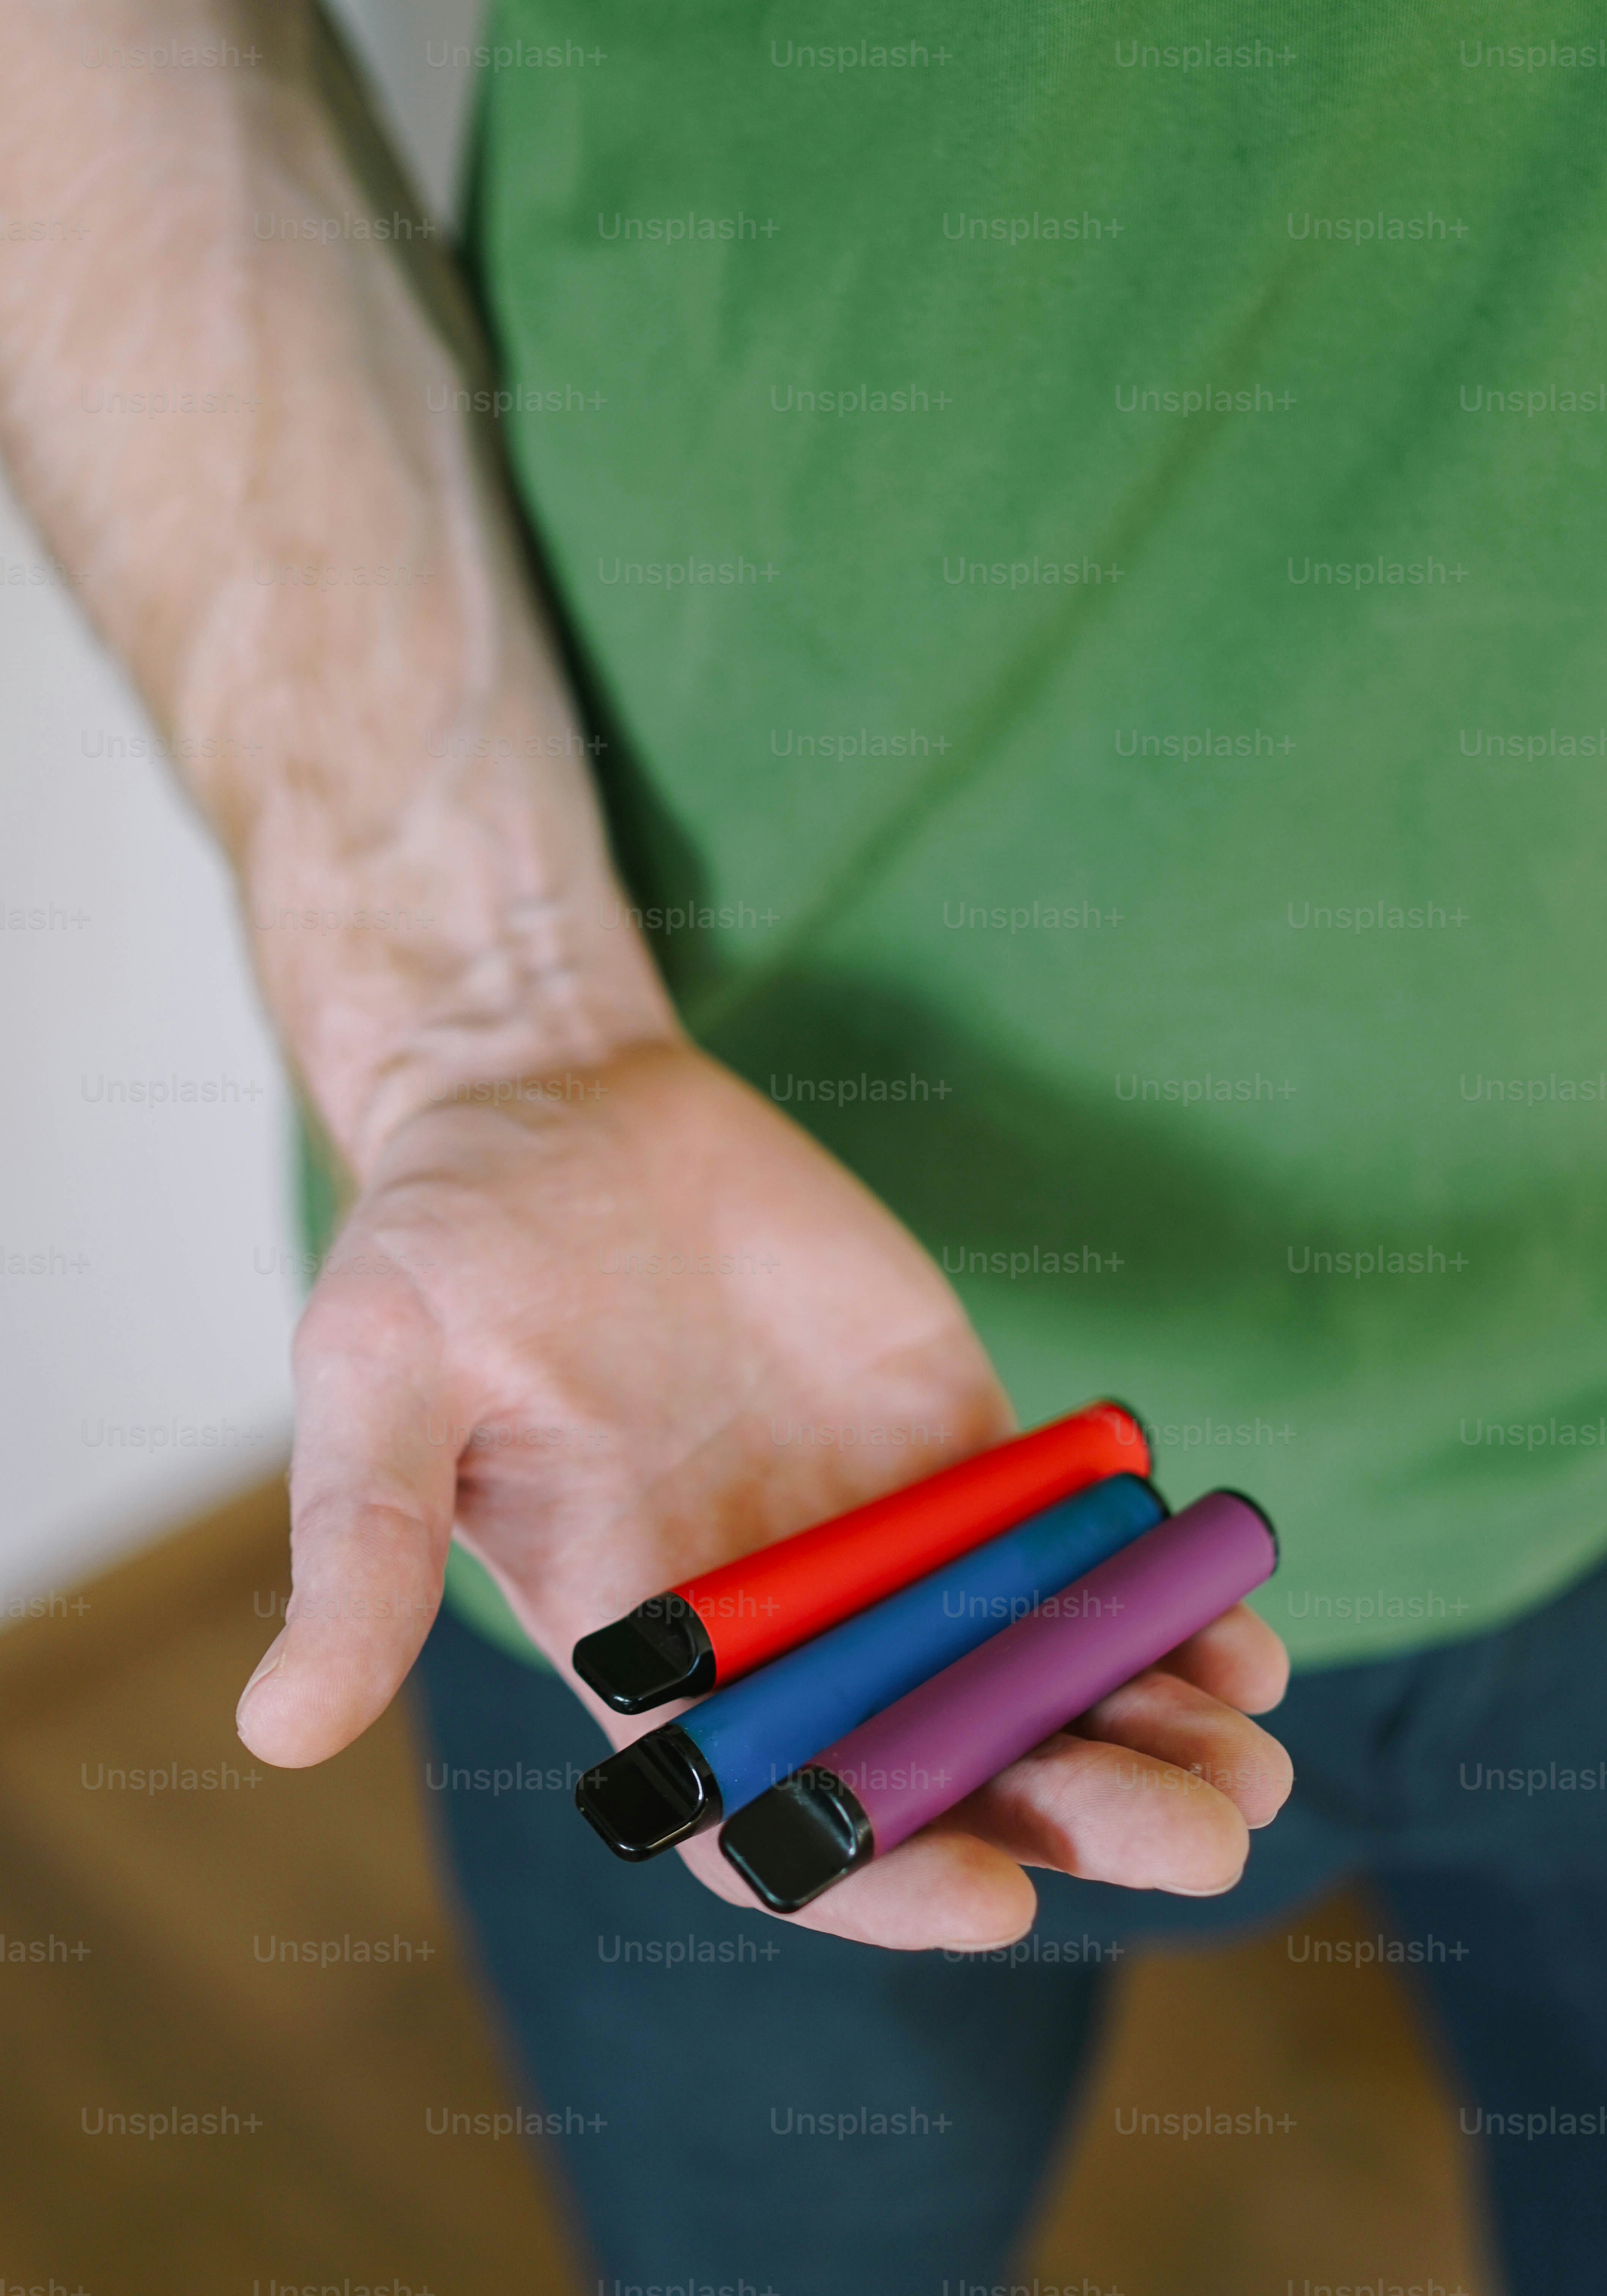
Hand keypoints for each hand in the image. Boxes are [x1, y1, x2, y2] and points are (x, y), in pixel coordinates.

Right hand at [239, 1039, 1291, 1949]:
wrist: (550, 1109)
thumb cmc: (443, 1245)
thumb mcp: (378, 1378)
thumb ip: (354, 1549)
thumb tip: (273, 1731)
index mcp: (646, 1645)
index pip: (767, 1811)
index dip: (877, 1871)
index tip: (999, 1893)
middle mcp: (775, 1615)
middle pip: (939, 1759)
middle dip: (1073, 1805)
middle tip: (1208, 1827)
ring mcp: (873, 1531)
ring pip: (1024, 1672)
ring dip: (1145, 1723)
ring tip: (1258, 1753)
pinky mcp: (947, 1439)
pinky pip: (1063, 1549)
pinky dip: (1149, 1594)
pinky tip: (1241, 1625)